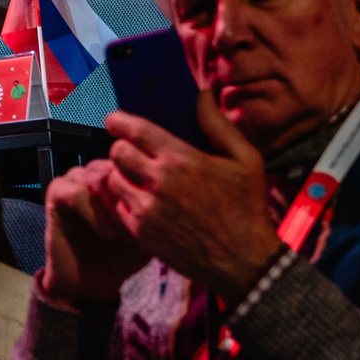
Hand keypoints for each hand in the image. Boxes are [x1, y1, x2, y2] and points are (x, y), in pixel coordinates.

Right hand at [39, 163, 151, 306]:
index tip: (159, 223)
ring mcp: (75, 179)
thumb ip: (159, 209)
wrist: (92, 281)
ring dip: (114, 209)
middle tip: (141, 231)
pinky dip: (94, 214)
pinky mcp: (56, 194)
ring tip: (124, 235)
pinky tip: (108, 234)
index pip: (138, 163)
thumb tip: (178, 196)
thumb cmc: (124, 255)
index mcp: (120, 173)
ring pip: (98, 178)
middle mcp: (97, 170)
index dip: (149, 191)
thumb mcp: (150, 231)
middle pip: (119, 168)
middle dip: (132, 200)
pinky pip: (75, 192)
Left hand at [87, 97, 285, 298]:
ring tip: (137, 178)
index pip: (135, 129)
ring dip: (121, 175)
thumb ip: (219, 124)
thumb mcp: (246, 160)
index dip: (118, 121)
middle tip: (132, 152)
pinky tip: (144, 203)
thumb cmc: (247, 209)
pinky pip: (118, 207)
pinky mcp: (142, 233)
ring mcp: (147, 209)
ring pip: (112, 179)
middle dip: (122, 147)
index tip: (114, 120)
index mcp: (182, 159)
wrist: (245, 263)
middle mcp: (159, 181)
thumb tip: (203, 95)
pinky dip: (126, 202)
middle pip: (116, 151)